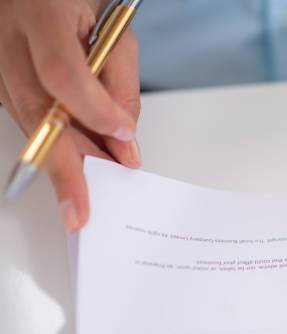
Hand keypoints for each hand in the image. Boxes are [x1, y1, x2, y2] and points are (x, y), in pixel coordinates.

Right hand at [0, 0, 140, 230]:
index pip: (62, 74)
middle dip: (62, 168)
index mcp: (41, 13)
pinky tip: (83, 160)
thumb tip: (123, 143)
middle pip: (34, 113)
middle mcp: (6, 40)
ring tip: (93, 189)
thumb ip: (121, 87)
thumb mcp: (117, 33)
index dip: (94, 111)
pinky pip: (29, 121)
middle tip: (80, 210)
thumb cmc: (83, 4)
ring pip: (30, 124)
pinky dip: (58, 144)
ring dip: (65, 161)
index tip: (123, 139)